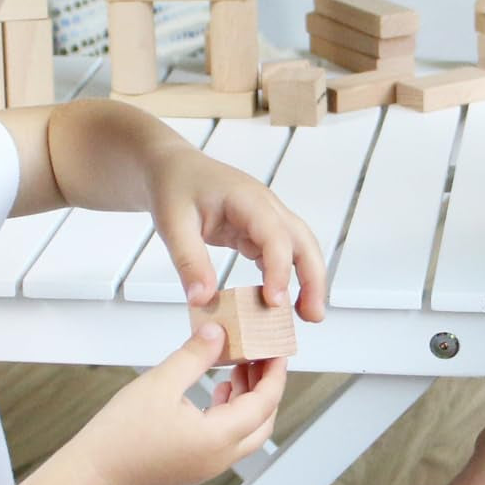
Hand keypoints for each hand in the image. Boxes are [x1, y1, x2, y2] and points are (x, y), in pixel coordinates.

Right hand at [72, 323, 284, 484]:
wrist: (92, 476)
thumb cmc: (120, 438)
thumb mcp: (160, 383)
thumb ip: (194, 356)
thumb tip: (217, 333)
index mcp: (218, 438)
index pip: (264, 402)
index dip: (274, 373)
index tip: (277, 351)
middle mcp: (219, 457)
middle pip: (262, 421)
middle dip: (266, 387)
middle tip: (260, 358)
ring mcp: (206, 466)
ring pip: (246, 433)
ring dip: (248, 401)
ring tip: (237, 370)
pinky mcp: (192, 468)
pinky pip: (226, 440)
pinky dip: (230, 415)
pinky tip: (214, 394)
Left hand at [147, 148, 325, 322]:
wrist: (172, 169)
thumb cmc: (174, 187)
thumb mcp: (173, 224)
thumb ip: (188, 262)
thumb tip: (202, 300)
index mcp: (247, 199)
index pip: (275, 234)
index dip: (279, 268)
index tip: (275, 301)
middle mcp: (265, 207)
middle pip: (303, 241)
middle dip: (313, 278)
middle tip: (312, 315)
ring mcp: (265, 217)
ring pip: (298, 248)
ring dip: (307, 279)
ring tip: (307, 315)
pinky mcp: (257, 230)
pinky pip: (279, 254)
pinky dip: (285, 276)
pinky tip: (279, 301)